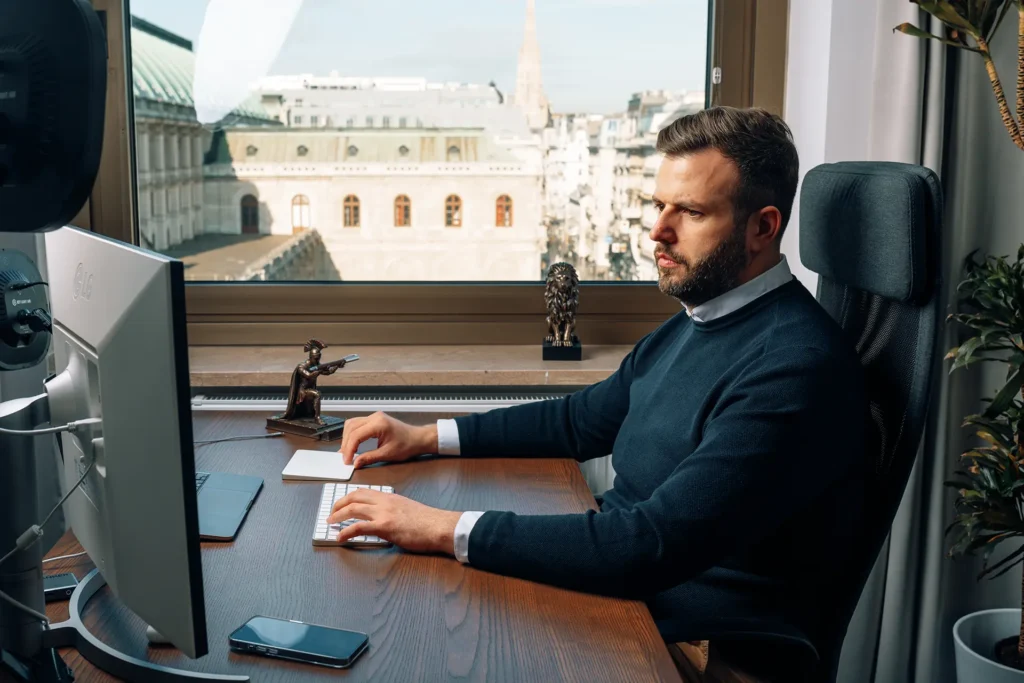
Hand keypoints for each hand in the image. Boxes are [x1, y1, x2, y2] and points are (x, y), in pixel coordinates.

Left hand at [327, 488, 460, 554]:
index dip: (349, 497)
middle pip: (354, 497)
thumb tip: (383, 518)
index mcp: (389, 497)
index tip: (341, 504)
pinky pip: (359, 527)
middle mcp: (384, 502)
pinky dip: (346, 532)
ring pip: (353, 509)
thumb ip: (392, 511)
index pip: (363, 492)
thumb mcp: (407, 509)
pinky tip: (340, 537)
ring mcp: (383, 513)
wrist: (439, 526)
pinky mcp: (384, 527)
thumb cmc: (428, 522)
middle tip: (332, 513)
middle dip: (339, 504)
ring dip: (338, 516)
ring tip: (330, 524)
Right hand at [339, 412, 436, 468]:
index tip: (347, 461)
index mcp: (379, 424)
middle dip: (346, 443)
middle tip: (345, 458)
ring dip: (347, 438)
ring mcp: (375, 417)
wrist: (418, 439)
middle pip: (351, 427)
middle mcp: (375, 417)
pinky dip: (353, 434)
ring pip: (352, 424)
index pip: (356, 435)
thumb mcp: (388, 454)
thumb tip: (355, 463)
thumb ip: (369, 458)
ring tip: (347, 452)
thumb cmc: (407, 445)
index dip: (349, 449)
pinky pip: (358, 424)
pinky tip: (352, 444)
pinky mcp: (375, 420)